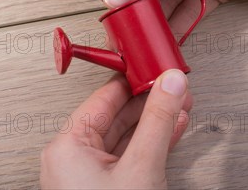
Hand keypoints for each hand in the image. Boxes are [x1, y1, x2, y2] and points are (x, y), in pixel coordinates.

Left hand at [40, 70, 191, 188]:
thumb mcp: (141, 168)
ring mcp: (86, 176)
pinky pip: (126, 157)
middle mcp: (71, 158)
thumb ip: (158, 122)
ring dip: (154, 122)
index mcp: (67, 146)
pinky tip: (170, 131)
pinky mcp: (102, 189)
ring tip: (179, 106)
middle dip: (150, 101)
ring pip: (124, 137)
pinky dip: (150, 145)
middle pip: (116, 115)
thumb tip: (169, 85)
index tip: (156, 69)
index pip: (104, 98)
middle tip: (174, 88)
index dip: (134, 80)